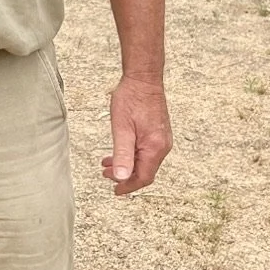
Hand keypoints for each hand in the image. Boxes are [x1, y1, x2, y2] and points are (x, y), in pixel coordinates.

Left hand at [100, 73, 170, 196]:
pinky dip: (132, 155)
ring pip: (145, 161)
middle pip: (145, 171)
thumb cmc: (131, 99)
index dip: (128, 186)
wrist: (144, 79)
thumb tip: (121, 177)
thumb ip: (122, 155)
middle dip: (125, 176)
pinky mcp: (159, 133)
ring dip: (127, 165)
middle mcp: (163, 145)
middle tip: (105, 174)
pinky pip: (147, 151)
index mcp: (155, 147)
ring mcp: (163, 139)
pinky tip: (119, 151)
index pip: (143, 177)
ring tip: (107, 163)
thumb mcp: (121, 129)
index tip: (115, 191)